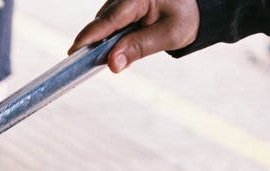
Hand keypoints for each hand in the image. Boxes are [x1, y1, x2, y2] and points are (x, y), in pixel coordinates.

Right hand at [69, 0, 199, 72]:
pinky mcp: (121, 1)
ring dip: (109, 37)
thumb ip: (139, 48)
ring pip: (104, 20)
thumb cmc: (185, 17)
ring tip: (127, 47)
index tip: (73, 53)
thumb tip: (112, 64)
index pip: (108, 20)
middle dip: (101, 42)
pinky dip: (113, 31)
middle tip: (107, 61)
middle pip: (103, 21)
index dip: (89, 38)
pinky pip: (110, 18)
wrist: (197, 6)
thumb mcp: (169, 35)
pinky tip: (127, 38)